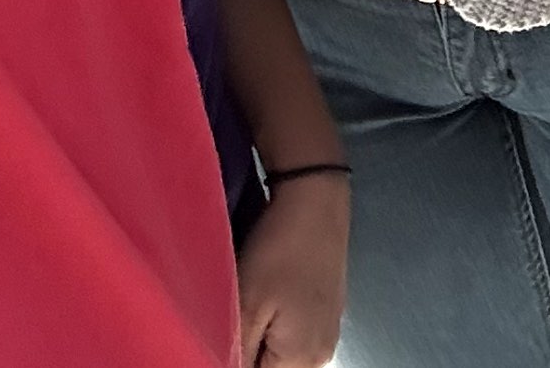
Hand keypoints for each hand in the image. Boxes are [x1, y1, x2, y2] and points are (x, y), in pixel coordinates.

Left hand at [237, 174, 348, 367]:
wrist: (315, 199)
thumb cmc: (279, 252)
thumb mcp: (246, 305)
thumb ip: (235, 351)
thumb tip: (222, 364)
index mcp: (302, 361)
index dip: (230, 357)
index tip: (223, 327)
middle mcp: (321, 357)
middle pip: (269, 367)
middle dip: (245, 350)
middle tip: (232, 314)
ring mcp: (327, 335)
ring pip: (279, 355)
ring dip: (258, 340)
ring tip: (246, 305)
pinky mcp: (326, 314)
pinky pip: (292, 337)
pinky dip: (273, 326)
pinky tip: (265, 299)